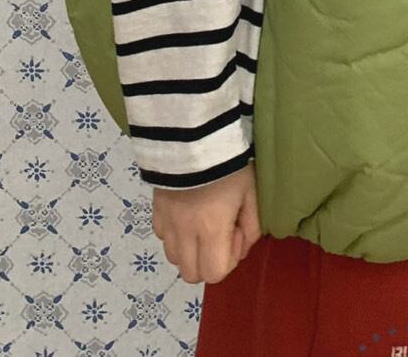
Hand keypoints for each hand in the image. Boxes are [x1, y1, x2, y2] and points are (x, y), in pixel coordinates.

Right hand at [152, 162, 261, 285]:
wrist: (194, 132)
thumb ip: (252, 225)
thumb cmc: (229, 162)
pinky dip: (174, 234)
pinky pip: (162, 236)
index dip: (229, 260)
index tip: (234, 231)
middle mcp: (185, 232)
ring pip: (174, 258)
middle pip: (190, 274)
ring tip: (202, 223)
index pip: (215, 274)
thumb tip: (242, 246)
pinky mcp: (155, 208)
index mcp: (211, 228)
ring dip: (190, 250)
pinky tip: (186, 213)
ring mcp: (167, 221)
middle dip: (208, 261)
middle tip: (219, 233)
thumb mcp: (252, 190)